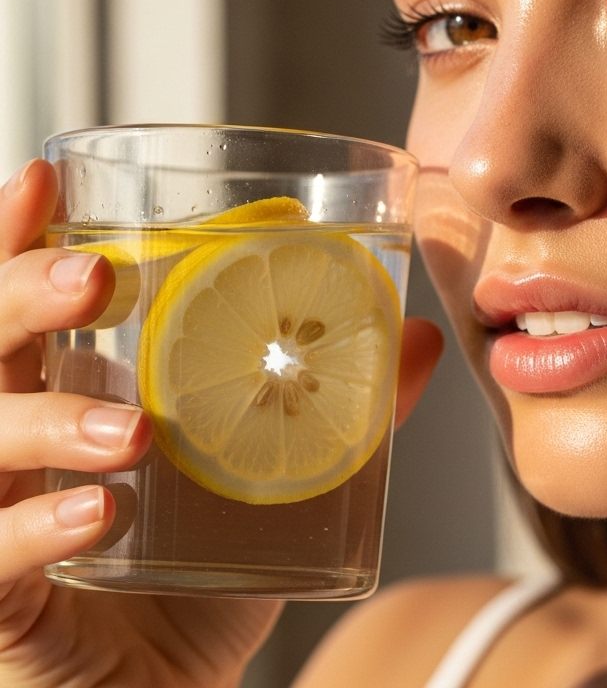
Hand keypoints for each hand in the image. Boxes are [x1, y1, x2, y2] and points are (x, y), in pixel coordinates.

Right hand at [0, 160, 442, 687]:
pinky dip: (38, 530)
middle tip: (95, 281)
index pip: (16, 303)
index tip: (46, 177)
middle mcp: (11, 448)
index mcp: (65, 397)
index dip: (12, 237)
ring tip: (136, 434)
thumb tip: (417, 339)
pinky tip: (102, 514)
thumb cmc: (199, 578)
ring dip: (50, 423)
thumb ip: (340, 412)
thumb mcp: (271, 482)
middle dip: (19, 298)